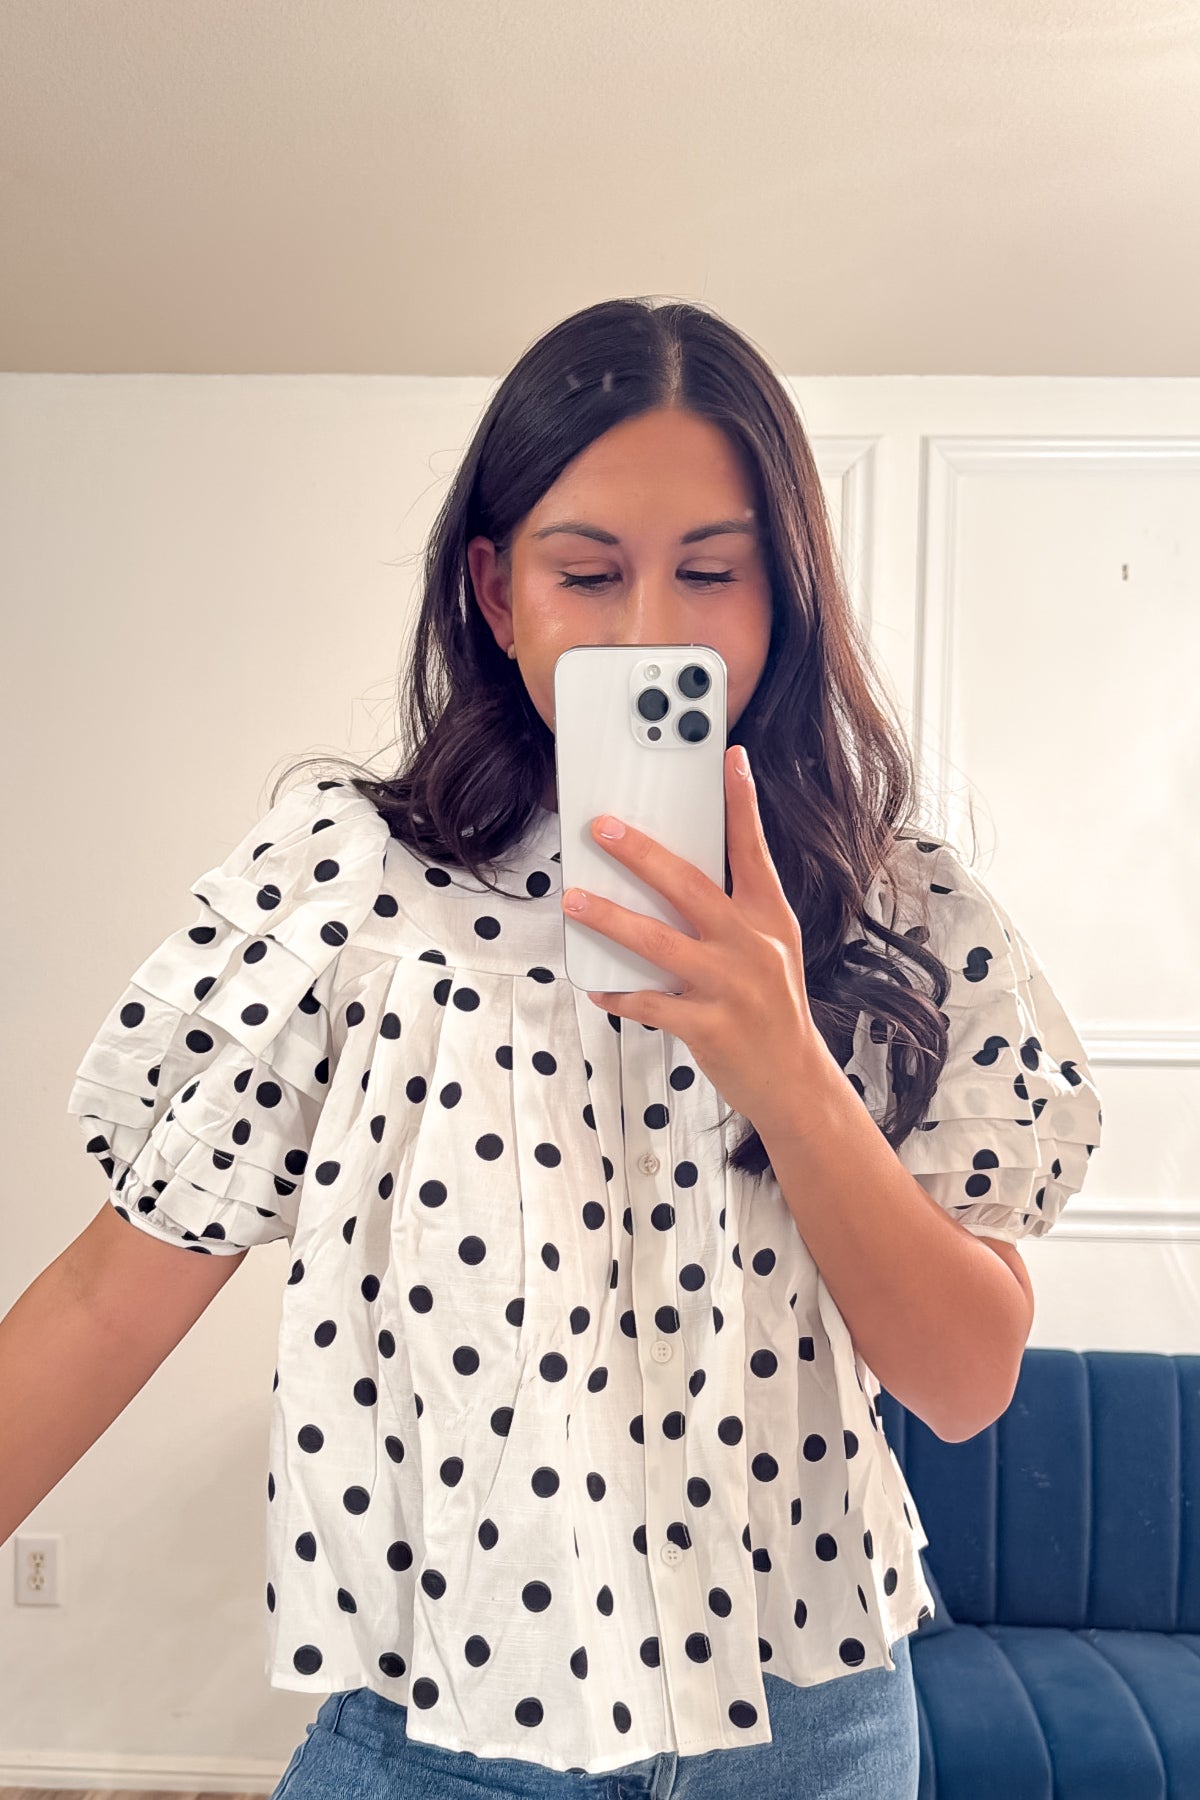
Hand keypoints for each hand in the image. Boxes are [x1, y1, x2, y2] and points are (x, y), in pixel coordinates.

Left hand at [561, 744, 825, 1131]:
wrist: (795, 1081)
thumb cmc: (774, 1009)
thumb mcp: (772, 949)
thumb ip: (735, 913)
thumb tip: (676, 877)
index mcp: (770, 918)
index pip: (754, 850)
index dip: (743, 803)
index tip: (731, 759)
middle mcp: (752, 945)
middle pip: (690, 886)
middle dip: (642, 854)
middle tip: (603, 829)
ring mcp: (731, 986)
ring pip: (658, 943)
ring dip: (610, 919)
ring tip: (573, 901)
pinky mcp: (709, 1026)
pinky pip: (651, 1004)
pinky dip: (620, 994)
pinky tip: (597, 987)